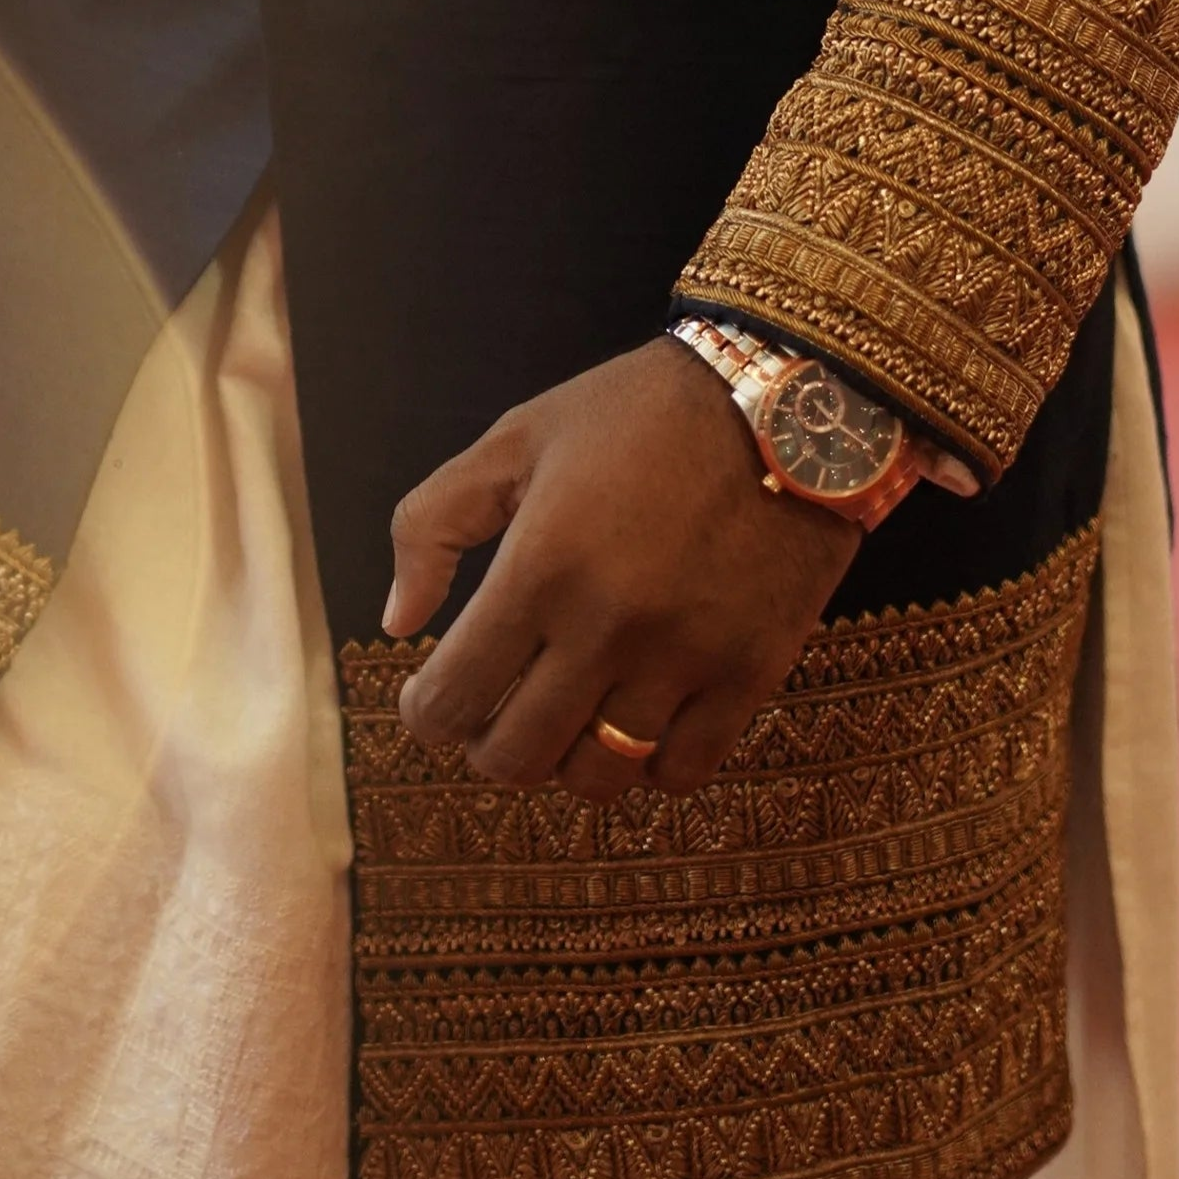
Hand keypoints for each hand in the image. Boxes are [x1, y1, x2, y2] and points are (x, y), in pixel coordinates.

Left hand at [383, 337, 860, 803]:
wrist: (782, 400)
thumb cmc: (634, 414)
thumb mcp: (514, 440)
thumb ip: (432, 524)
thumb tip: (396, 621)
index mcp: (539, 567)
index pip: (454, 697)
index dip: (426, 715)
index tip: (431, 702)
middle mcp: (608, 627)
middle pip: (518, 756)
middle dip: (486, 745)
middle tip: (492, 712)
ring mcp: (685, 659)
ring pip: (599, 778)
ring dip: (566, 759)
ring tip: (564, 716)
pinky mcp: (750, 675)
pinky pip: (682, 774)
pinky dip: (648, 766)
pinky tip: (636, 721)